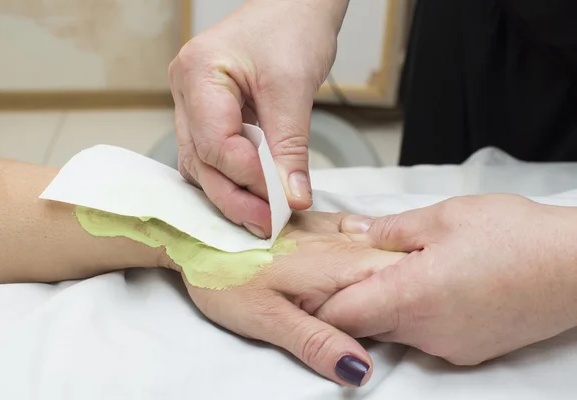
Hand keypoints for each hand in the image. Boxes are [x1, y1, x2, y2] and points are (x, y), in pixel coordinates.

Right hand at [169, 1, 343, 237]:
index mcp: (197, 74)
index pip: (214, 143)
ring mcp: (194, 106)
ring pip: (202, 165)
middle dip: (236, 197)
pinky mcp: (210, 116)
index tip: (280, 201)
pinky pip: (213, 157)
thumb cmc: (291, 27)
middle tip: (268, 224)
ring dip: (232, 193)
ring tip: (264, 217)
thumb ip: (290, 147)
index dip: (247, 176)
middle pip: (201, 161)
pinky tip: (254, 196)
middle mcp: (186, 93)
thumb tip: (292, 198)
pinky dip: (233, 179)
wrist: (295, 7)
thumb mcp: (294, 87)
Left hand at [171, 211, 404, 386]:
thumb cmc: (225, 277)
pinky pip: (359, 235)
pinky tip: (359, 267)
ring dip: (388, 276)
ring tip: (373, 300)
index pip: (401, 287)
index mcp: (340, 266)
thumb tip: (360, 369)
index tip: (398, 334)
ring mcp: (330, 230)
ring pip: (381, 251)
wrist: (195, 236)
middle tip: (382, 323)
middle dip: (401, 295)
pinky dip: (368, 252)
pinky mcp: (316, 226)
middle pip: (397, 268)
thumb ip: (318, 342)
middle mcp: (343, 243)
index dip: (407, 313)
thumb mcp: (269, 320)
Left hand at [316, 194, 576, 365]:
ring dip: (388, 304)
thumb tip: (354, 231)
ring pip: (396, 329)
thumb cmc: (515, 236)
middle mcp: (426, 332)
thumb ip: (390, 229)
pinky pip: (426, 335)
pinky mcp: (469, 350)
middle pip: (365, 324)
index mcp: (410, 297)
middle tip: (351, 269)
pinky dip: (418, 313)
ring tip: (403, 269)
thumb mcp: (444, 217)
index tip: (306, 288)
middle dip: (353, 299)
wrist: (576, 267)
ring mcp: (449, 346)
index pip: (341, 316)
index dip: (318, 303)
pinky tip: (435, 284)